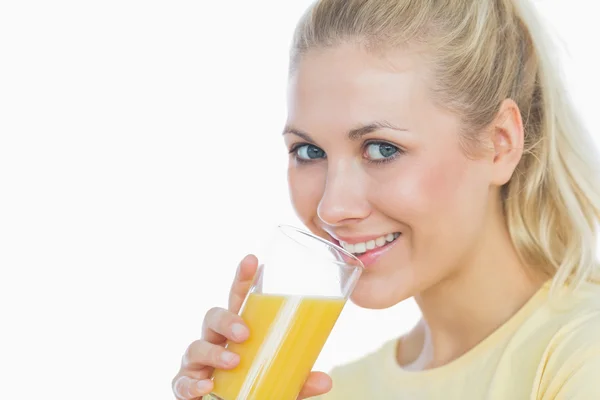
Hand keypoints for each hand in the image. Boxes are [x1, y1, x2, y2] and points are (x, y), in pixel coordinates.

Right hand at [172, 254, 332, 398]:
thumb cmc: (251, 390)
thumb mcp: (279, 385)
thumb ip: (298, 381)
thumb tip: (325, 381)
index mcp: (236, 332)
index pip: (238, 300)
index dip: (243, 279)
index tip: (253, 260)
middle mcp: (215, 342)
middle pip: (214, 317)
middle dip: (227, 319)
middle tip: (245, 332)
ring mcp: (197, 363)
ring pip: (196, 347)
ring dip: (214, 352)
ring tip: (233, 361)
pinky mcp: (185, 385)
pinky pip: (183, 382)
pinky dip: (192, 383)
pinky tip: (206, 386)